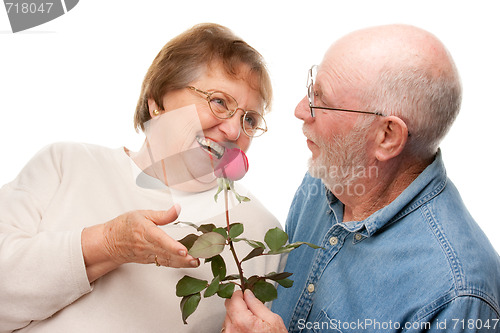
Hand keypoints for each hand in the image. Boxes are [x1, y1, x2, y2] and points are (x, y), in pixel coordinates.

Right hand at [82, 205, 199, 281]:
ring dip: (182, 263)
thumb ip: (162, 214)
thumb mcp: (142, 214)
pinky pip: (164, 263)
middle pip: (167, 253)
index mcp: (145, 232)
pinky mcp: (150, 260)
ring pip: (167, 260)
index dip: (173, 246)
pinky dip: (176, 264)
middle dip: (183, 258)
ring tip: (195, 262)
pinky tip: (186, 263)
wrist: (110, 243)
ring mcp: (148, 255)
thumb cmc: (125, 227)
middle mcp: (147, 246)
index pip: (160, 240)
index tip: (184, 250)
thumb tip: (177, 209)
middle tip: (196, 259)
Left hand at [223, 290, 286, 332]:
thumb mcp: (273, 320)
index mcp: (242, 321)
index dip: (240, 293)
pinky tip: (247, 330)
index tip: (246, 294)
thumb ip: (257, 304)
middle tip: (251, 309)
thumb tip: (248, 294)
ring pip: (228, 317)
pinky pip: (228, 327)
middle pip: (229, 307)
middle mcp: (231, 330)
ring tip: (251, 323)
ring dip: (237, 316)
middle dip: (239, 304)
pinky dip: (236, 325)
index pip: (233, 298)